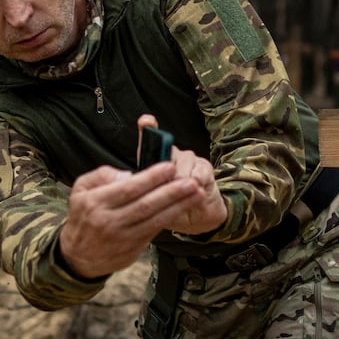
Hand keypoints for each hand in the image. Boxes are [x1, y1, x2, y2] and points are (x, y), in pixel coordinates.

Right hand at [58, 162, 202, 278]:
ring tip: (196, 193)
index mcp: (96, 203)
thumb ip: (102, 175)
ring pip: (155, 220)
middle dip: (171, 192)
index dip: (151, 178)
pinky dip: (171, 218)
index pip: (129, 188)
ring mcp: (122, 237)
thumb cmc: (83, 216)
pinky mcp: (133, 249)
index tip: (169, 166)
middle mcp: (109, 221)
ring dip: (178, 206)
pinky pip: (154, 231)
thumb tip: (129, 174)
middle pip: (146, 205)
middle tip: (191, 181)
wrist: (78, 256)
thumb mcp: (80, 190)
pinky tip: (184, 208)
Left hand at [135, 114, 226, 236]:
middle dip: (168, 171)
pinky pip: (198, 172)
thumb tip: (134, 182)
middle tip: (168, 186)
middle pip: (168, 152)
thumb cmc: (170, 208)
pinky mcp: (204, 166)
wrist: (197, 217)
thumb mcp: (152, 202)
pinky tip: (197, 191)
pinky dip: (196, 184)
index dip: (148, 128)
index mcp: (155, 161)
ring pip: (183, 163)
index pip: (149, 139)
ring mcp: (189, 159)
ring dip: (183, 181)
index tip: (146, 121)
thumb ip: (145, 191)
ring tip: (183, 193)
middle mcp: (171, 155)